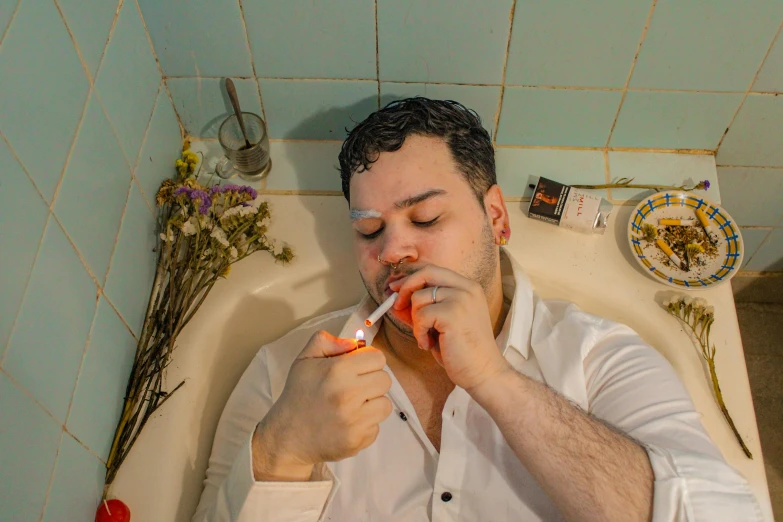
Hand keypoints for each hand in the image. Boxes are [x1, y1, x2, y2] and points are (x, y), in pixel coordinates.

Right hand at [255, 330, 392, 474]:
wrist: (287, 436)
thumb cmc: (298, 394)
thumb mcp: (305, 359)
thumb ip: (327, 342)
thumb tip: (355, 343)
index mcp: (338, 370)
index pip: (378, 357)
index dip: (368, 361)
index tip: (357, 369)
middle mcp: (348, 393)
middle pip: (385, 380)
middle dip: (372, 381)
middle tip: (355, 388)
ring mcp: (354, 419)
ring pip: (385, 404)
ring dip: (372, 404)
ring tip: (353, 406)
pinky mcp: (357, 440)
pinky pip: (376, 427)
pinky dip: (365, 425)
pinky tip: (348, 423)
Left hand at [389, 265, 510, 391]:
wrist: (483, 372)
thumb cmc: (461, 351)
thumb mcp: (439, 324)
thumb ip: (422, 309)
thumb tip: (394, 299)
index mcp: (468, 287)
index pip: (433, 270)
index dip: (411, 278)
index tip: (397, 289)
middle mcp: (467, 288)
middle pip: (426, 273)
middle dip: (406, 288)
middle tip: (397, 306)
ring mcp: (461, 299)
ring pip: (419, 297)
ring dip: (415, 320)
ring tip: (426, 337)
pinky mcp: (453, 313)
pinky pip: (421, 316)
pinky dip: (419, 332)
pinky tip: (429, 344)